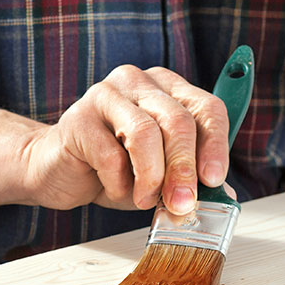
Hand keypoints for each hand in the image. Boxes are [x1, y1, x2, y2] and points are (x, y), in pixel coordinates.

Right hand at [21, 65, 229, 214]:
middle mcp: (138, 82)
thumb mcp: (161, 174)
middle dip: (184, 168)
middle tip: (183, 203)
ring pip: (145, 133)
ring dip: (151, 177)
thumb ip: (191, 179)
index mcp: (167, 88)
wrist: (58, 171)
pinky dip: (118, 183)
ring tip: (146, 201)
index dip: (215, 145)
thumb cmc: (112, 169)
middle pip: (177, 120)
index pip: (206, 108)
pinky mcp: (78, 118)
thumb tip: (226, 196)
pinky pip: (109, 154)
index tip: (214, 180)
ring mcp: (106, 95)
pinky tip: (114, 190)